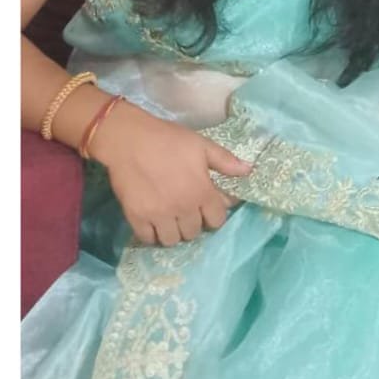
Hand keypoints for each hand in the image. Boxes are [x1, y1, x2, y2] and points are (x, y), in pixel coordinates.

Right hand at [91, 100, 253, 245]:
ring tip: (170, 218)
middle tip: (186, 210)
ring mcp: (159, 215)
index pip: (217, 220)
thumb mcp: (201, 145)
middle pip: (194, 232)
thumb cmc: (168, 139)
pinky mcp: (137, 218)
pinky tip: (153, 222)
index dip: (214, 214)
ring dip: (174, 232)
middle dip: (193, 223)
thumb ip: (225, 161)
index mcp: (201, 192)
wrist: (129, 139)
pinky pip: (148, 239)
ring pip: (172, 240)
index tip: (207, 207)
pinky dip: (152, 234)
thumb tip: (249, 171)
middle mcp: (183, 208)